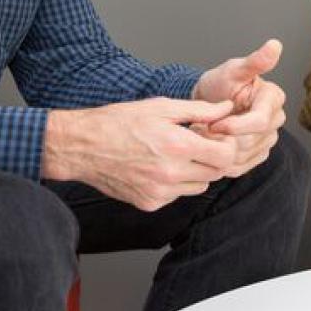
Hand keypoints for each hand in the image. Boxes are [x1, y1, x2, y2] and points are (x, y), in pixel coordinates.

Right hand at [42, 99, 238, 211]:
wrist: (82, 147)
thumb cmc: (119, 122)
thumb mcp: (162, 107)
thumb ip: (200, 110)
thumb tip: (227, 109)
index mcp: (178, 147)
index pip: (225, 156)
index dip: (226, 144)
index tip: (215, 136)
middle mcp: (171, 174)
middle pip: (216, 173)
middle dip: (213, 158)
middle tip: (197, 142)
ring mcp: (160, 193)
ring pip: (199, 187)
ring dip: (197, 172)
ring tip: (177, 153)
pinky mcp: (149, 203)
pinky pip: (177, 196)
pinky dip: (176, 183)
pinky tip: (158, 166)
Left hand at [193, 40, 286, 176]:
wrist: (210, 101)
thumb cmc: (221, 83)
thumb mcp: (233, 70)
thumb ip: (254, 62)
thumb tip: (275, 45)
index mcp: (274, 98)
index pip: (259, 121)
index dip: (235, 126)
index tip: (212, 123)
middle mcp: (276, 120)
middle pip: (252, 141)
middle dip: (224, 138)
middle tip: (201, 130)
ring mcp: (268, 139)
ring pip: (245, 156)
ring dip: (220, 150)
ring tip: (204, 136)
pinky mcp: (258, 154)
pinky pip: (241, 167)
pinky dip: (222, 161)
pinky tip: (210, 148)